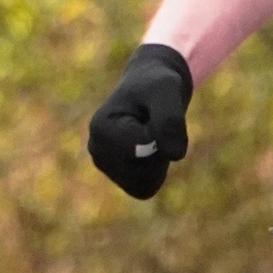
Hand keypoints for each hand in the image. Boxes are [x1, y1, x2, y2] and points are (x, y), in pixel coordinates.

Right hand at [87, 43, 193, 198]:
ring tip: (149, 135)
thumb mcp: (168, 89)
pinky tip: (149, 149)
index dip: (160, 132)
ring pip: (147, 182)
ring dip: (158, 161)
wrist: (151, 88)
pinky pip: (146, 188)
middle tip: (152, 124)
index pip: (144, 150)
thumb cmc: (156, 85)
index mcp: (101, 129)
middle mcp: (97, 151)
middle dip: (159, 150)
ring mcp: (106, 166)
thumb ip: (170, 120)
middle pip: (145, 172)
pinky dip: (155, 171)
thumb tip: (174, 156)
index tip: (150, 112)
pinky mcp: (119, 177)